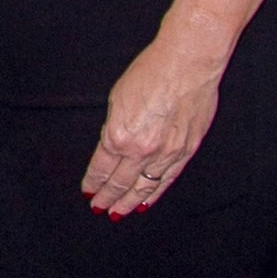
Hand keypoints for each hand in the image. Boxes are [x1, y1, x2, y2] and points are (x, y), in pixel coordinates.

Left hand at [84, 37, 226, 216]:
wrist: (188, 65)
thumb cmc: (149, 74)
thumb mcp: (117, 100)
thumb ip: (114, 129)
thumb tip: (112, 149)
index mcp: (118, 136)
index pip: (101, 169)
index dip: (93, 183)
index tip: (88, 192)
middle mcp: (142, 150)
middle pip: (120, 182)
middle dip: (108, 197)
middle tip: (99, 209)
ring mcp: (167, 153)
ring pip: (145, 186)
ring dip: (130, 201)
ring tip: (119, 213)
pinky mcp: (187, 151)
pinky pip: (168, 178)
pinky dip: (155, 192)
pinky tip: (146, 201)